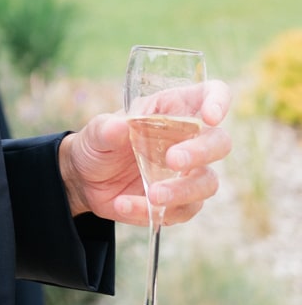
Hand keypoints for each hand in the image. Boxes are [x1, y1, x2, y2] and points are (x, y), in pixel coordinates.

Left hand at [57, 81, 231, 225]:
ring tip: (152, 195)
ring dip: (183, 190)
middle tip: (173, 159)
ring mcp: (186, 173)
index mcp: (172, 109)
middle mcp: (187, 140)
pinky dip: (154, 211)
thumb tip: (118, 126)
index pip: (209, 94)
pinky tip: (125, 205)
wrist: (85, 181)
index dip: (218, 101)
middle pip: (219, 142)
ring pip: (208, 182)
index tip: (210, 117)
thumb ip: (106, 129)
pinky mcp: (179, 202)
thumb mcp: (95, 133)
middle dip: (202, 152)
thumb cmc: (97, 145)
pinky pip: (181, 211)